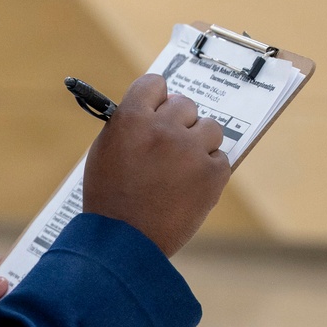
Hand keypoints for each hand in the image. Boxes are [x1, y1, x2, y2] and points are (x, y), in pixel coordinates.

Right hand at [83, 74, 230, 256]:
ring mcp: (190, 150)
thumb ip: (129, 125)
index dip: (156, 99)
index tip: (157, 111)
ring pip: (210, 128)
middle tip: (168, 149)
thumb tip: (159, 107)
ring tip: (181, 169)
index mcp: (131, 119)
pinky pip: (221, 158)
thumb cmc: (110, 199)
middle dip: (178, 123)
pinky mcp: (211, 174)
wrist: (123, 243)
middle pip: (185, 104)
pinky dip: (209, 171)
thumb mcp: (105, 153)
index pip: (154, 84)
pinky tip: (190, 187)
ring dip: (198, 144)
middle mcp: (162, 128)